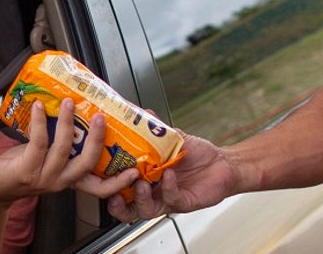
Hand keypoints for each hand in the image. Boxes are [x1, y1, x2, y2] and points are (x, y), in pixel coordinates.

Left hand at [0, 98, 138, 207]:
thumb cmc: (23, 165)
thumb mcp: (50, 156)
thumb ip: (66, 142)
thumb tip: (78, 108)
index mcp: (71, 180)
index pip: (100, 188)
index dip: (118, 182)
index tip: (135, 170)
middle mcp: (61, 182)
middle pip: (87, 164)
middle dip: (97, 139)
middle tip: (102, 117)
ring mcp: (43, 178)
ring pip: (63, 149)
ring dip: (66, 122)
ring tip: (67, 102)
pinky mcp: (25, 171)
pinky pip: (38, 143)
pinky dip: (40, 122)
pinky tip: (38, 107)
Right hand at [107, 133, 233, 221]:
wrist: (222, 163)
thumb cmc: (195, 155)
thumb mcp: (171, 139)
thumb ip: (154, 129)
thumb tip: (141, 112)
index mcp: (144, 177)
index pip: (119, 187)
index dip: (107, 185)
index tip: (100, 173)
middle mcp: (153, 192)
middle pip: (126, 207)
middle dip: (117, 202)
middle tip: (115, 189)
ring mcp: (166, 199)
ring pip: (145, 210)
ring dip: (140, 197)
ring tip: (141, 182)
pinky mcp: (182, 203)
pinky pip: (170, 198)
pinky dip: (167, 186)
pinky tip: (168, 174)